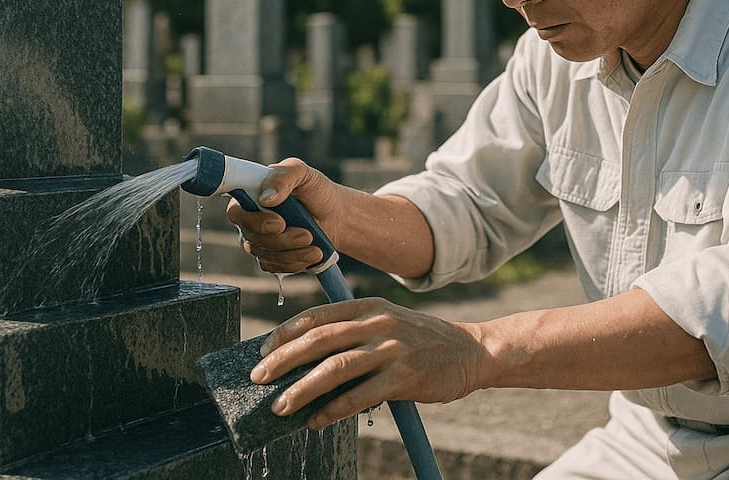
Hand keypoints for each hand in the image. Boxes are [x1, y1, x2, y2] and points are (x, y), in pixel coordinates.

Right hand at [225, 157, 342, 273]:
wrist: (337, 215)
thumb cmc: (316, 190)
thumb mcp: (302, 173)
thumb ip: (283, 177)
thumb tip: (266, 197)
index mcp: (251, 196)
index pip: (236, 213)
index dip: (253, 221)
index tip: (279, 222)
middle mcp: (251, 219)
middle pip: (251, 238)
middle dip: (281, 239)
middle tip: (306, 234)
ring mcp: (260, 240)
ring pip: (264, 255)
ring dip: (292, 252)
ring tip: (314, 242)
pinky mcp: (271, 257)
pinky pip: (274, 267)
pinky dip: (295, 262)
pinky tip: (312, 253)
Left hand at [249, 297, 487, 429]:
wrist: (470, 351)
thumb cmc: (420, 340)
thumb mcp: (387, 322)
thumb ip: (353, 332)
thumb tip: (305, 357)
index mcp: (369, 307)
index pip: (318, 316)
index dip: (286, 332)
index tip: (262, 350)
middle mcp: (378, 323)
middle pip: (320, 340)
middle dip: (283, 360)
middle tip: (257, 378)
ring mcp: (392, 350)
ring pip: (336, 367)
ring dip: (302, 389)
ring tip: (279, 407)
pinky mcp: (404, 377)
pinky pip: (360, 396)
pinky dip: (334, 410)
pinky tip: (315, 421)